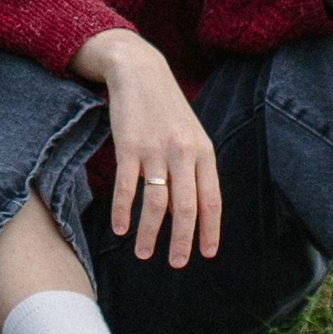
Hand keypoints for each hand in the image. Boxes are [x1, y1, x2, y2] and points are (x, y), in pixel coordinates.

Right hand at [73, 25, 220, 268]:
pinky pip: (127, 187)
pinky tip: (120, 227)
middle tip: (176, 263)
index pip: (212, 199)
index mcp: (203, 151)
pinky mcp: (128, 146)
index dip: (210, 229)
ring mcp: (155, 149)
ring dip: (150, 233)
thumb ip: (193, 168)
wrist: (139, 71)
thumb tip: (189, 211)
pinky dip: (123, 211)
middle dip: (182, 240)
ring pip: (156, 203)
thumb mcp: (190, 134)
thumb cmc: (166, 108)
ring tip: (144, 253)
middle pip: (186, 207)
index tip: (207, 253)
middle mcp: (183, 152)